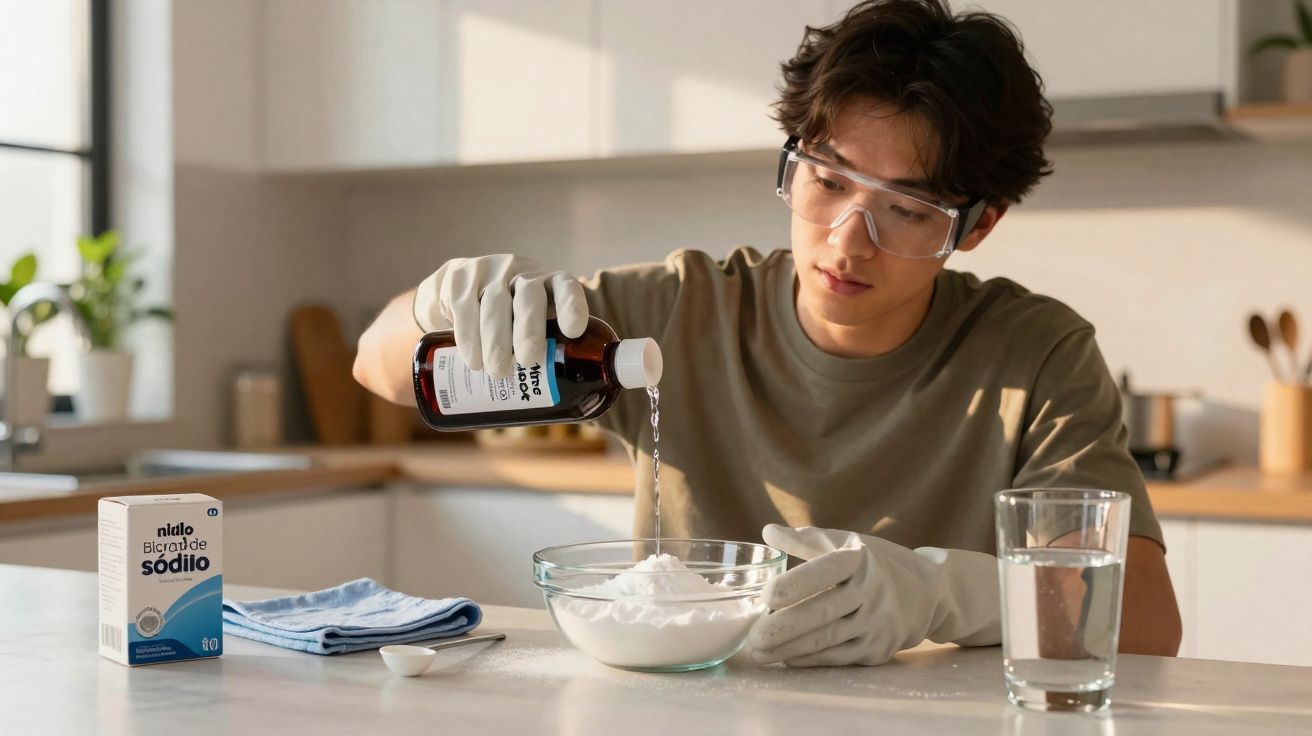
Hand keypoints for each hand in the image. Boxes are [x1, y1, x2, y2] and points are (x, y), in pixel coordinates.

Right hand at [413, 254, 589, 378]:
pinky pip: (465, 307)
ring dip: (496, 340)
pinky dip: (469, 337)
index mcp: (549, 282)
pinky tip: (474, 360)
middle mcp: (521, 272)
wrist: (458, 288)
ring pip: (495, 303)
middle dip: (529, 330)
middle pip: (529, 297)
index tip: (574, 331)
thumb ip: (550, 346)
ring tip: (497, 372)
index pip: (566, 287)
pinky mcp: (459, 278)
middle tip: (529, 361)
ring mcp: (490, 272)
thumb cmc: (510, 314)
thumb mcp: (534, 320)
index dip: (571, 306)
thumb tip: (571, 395)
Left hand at [748, 524, 999, 666]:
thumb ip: (806, 540)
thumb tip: (767, 531)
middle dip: (784, 627)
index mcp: (860, 561)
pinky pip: (837, 657)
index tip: (766, 595)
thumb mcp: (847, 542)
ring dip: (788, 649)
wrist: (926, 594)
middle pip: (822, 612)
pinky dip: (808, 659)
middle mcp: (871, 592)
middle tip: (752, 636)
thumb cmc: (875, 563)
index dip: (796, 584)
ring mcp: (876, 624)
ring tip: (757, 653)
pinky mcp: (876, 650)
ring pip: (826, 640)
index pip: (825, 571)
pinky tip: (783, 659)